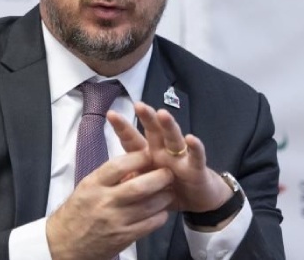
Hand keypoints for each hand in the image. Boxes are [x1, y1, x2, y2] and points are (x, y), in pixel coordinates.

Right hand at [46, 150, 173, 259]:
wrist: (64, 244)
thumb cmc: (78, 211)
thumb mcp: (88, 187)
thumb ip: (110, 176)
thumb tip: (136, 163)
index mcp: (94, 184)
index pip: (119, 165)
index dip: (139, 157)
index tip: (151, 152)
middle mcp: (104, 201)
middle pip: (138, 186)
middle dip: (159, 177)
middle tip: (169, 172)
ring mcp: (115, 221)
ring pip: (148, 206)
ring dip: (164, 197)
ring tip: (169, 190)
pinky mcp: (123, 237)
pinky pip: (149, 224)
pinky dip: (160, 216)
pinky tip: (163, 211)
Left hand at [108, 103, 231, 213]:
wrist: (199, 199)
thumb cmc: (169, 189)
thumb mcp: (146, 185)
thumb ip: (130, 179)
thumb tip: (104, 179)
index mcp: (150, 155)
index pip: (134, 140)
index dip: (123, 128)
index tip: (111, 114)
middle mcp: (164, 152)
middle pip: (154, 132)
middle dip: (147, 118)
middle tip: (138, 105)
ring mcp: (180, 158)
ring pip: (174, 139)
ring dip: (168, 126)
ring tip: (162, 114)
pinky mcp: (196, 168)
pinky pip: (196, 157)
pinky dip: (195, 148)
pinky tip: (191, 138)